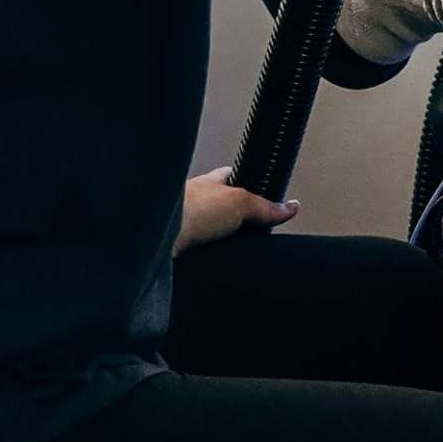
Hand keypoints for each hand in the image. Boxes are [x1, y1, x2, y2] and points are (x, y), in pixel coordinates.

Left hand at [178, 173, 294, 253]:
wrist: (151, 234)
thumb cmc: (188, 207)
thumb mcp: (239, 203)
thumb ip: (264, 207)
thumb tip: (290, 207)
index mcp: (207, 184)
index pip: (229, 178)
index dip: (245, 182)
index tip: (260, 192)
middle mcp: (193, 201)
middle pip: (218, 207)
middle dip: (233, 220)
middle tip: (250, 233)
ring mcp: (181, 224)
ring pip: (205, 232)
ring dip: (216, 242)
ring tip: (230, 253)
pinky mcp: (173, 247)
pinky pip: (196, 253)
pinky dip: (204, 258)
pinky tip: (210, 264)